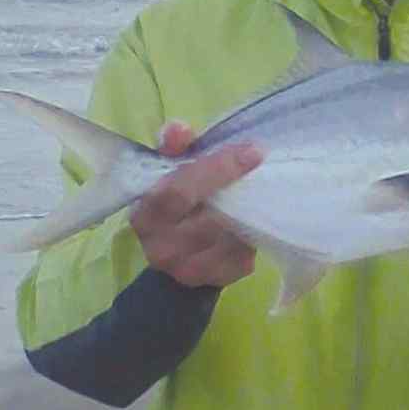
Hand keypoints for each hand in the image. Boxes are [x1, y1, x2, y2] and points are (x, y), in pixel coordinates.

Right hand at [130, 121, 261, 287]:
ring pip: (230, 236)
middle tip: (262, 163)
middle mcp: (162, 248)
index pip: (179, 191)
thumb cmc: (176, 198)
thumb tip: (178, 129)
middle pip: (210, 217)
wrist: (175, 252)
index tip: (251, 151)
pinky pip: (243, 255)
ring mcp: (189, 269)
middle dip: (239, 188)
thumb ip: (174, 147)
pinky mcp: (215, 280)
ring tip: (259, 188)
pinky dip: (252, 234)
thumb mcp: (169, 169)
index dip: (216, 169)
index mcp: (146, 215)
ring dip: (248, 211)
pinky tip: (255, 217)